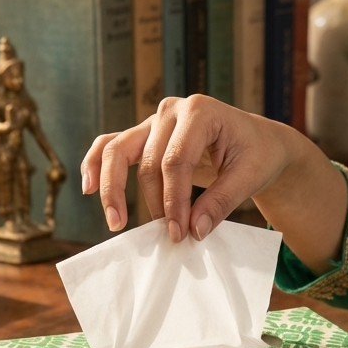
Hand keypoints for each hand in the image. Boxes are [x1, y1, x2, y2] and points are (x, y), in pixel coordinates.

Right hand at [80, 95, 347, 267]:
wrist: (259, 141)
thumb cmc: (258, 154)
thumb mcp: (251, 176)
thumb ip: (221, 202)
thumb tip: (193, 230)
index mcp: (200, 111)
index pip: (175, 160)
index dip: (174, 200)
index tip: (181, 232)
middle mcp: (172, 110)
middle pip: (147, 160)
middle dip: (155, 203)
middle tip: (168, 237)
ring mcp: (155, 120)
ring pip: (118, 150)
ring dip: (112, 188)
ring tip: (115, 222)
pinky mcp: (146, 135)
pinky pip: (111, 145)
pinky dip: (95, 163)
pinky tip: (88, 188)